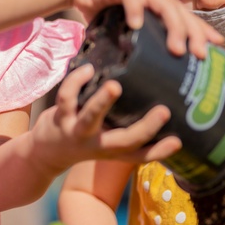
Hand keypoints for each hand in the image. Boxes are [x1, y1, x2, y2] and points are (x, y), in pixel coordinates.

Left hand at [35, 64, 181, 169]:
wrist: (45, 152)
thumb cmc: (86, 138)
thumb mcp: (107, 138)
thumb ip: (127, 125)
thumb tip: (159, 96)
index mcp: (114, 150)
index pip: (141, 155)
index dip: (161, 151)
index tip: (179, 141)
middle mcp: (99, 144)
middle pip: (124, 142)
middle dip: (145, 128)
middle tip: (163, 111)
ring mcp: (78, 132)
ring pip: (90, 119)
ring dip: (101, 102)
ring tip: (114, 86)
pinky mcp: (60, 118)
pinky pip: (66, 98)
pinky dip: (76, 81)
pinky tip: (88, 69)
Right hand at [71, 0, 221, 58]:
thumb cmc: (105, 11)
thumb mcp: (127, 29)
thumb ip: (139, 43)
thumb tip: (148, 73)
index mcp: (160, 5)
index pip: (187, 18)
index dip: (203, 31)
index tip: (218, 46)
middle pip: (182, 14)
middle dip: (194, 34)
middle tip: (200, 55)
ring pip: (165, 6)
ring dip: (173, 27)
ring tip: (176, 48)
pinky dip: (136, 11)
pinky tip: (137, 25)